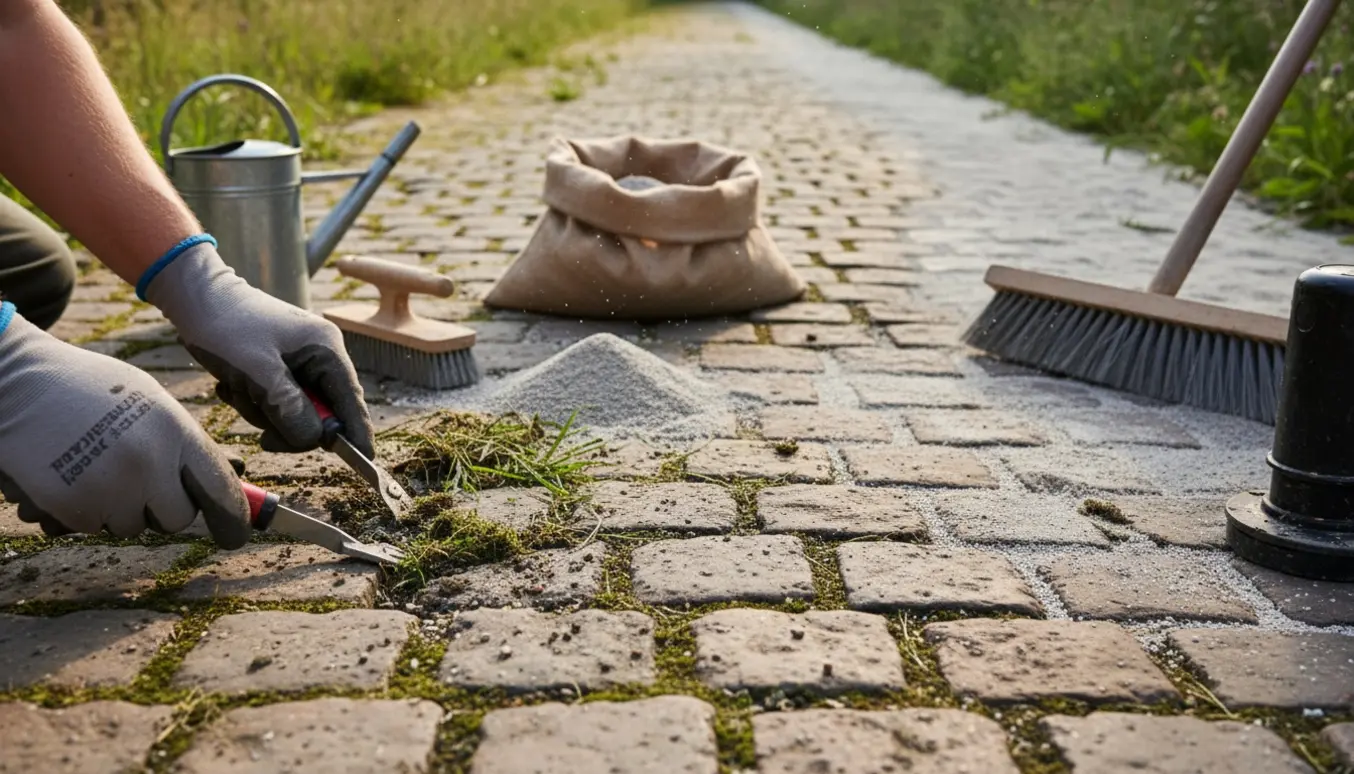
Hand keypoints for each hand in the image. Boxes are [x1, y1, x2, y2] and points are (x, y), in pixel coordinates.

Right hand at [0, 303, 250, 546]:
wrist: (17, 381)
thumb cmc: (87, 388)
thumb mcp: (148, 402)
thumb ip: (180, 443)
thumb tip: (221, 481)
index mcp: (175, 431)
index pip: (220, 488)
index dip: (233, 517)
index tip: (235, 536)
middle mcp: (150, 463)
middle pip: (178, 517)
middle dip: (162, 508)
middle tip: (138, 483)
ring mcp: (111, 487)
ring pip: (131, 525)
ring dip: (118, 508)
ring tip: (95, 466)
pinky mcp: (73, 506)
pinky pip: (91, 526)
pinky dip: (83, 510)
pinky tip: (70, 474)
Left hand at [143, 242, 374, 458]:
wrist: (194, 298)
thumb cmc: (226, 326)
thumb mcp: (257, 373)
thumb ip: (290, 409)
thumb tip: (314, 440)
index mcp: (325, 349)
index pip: (350, 400)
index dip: (357, 432)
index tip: (365, 461)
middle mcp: (319, 355)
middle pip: (322, 411)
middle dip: (288, 423)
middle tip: (263, 436)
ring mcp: (300, 360)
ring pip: (295, 410)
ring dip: (263, 412)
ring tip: (236, 391)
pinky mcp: (279, 366)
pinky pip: (276, 401)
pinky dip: (253, 402)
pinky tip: (232, 385)